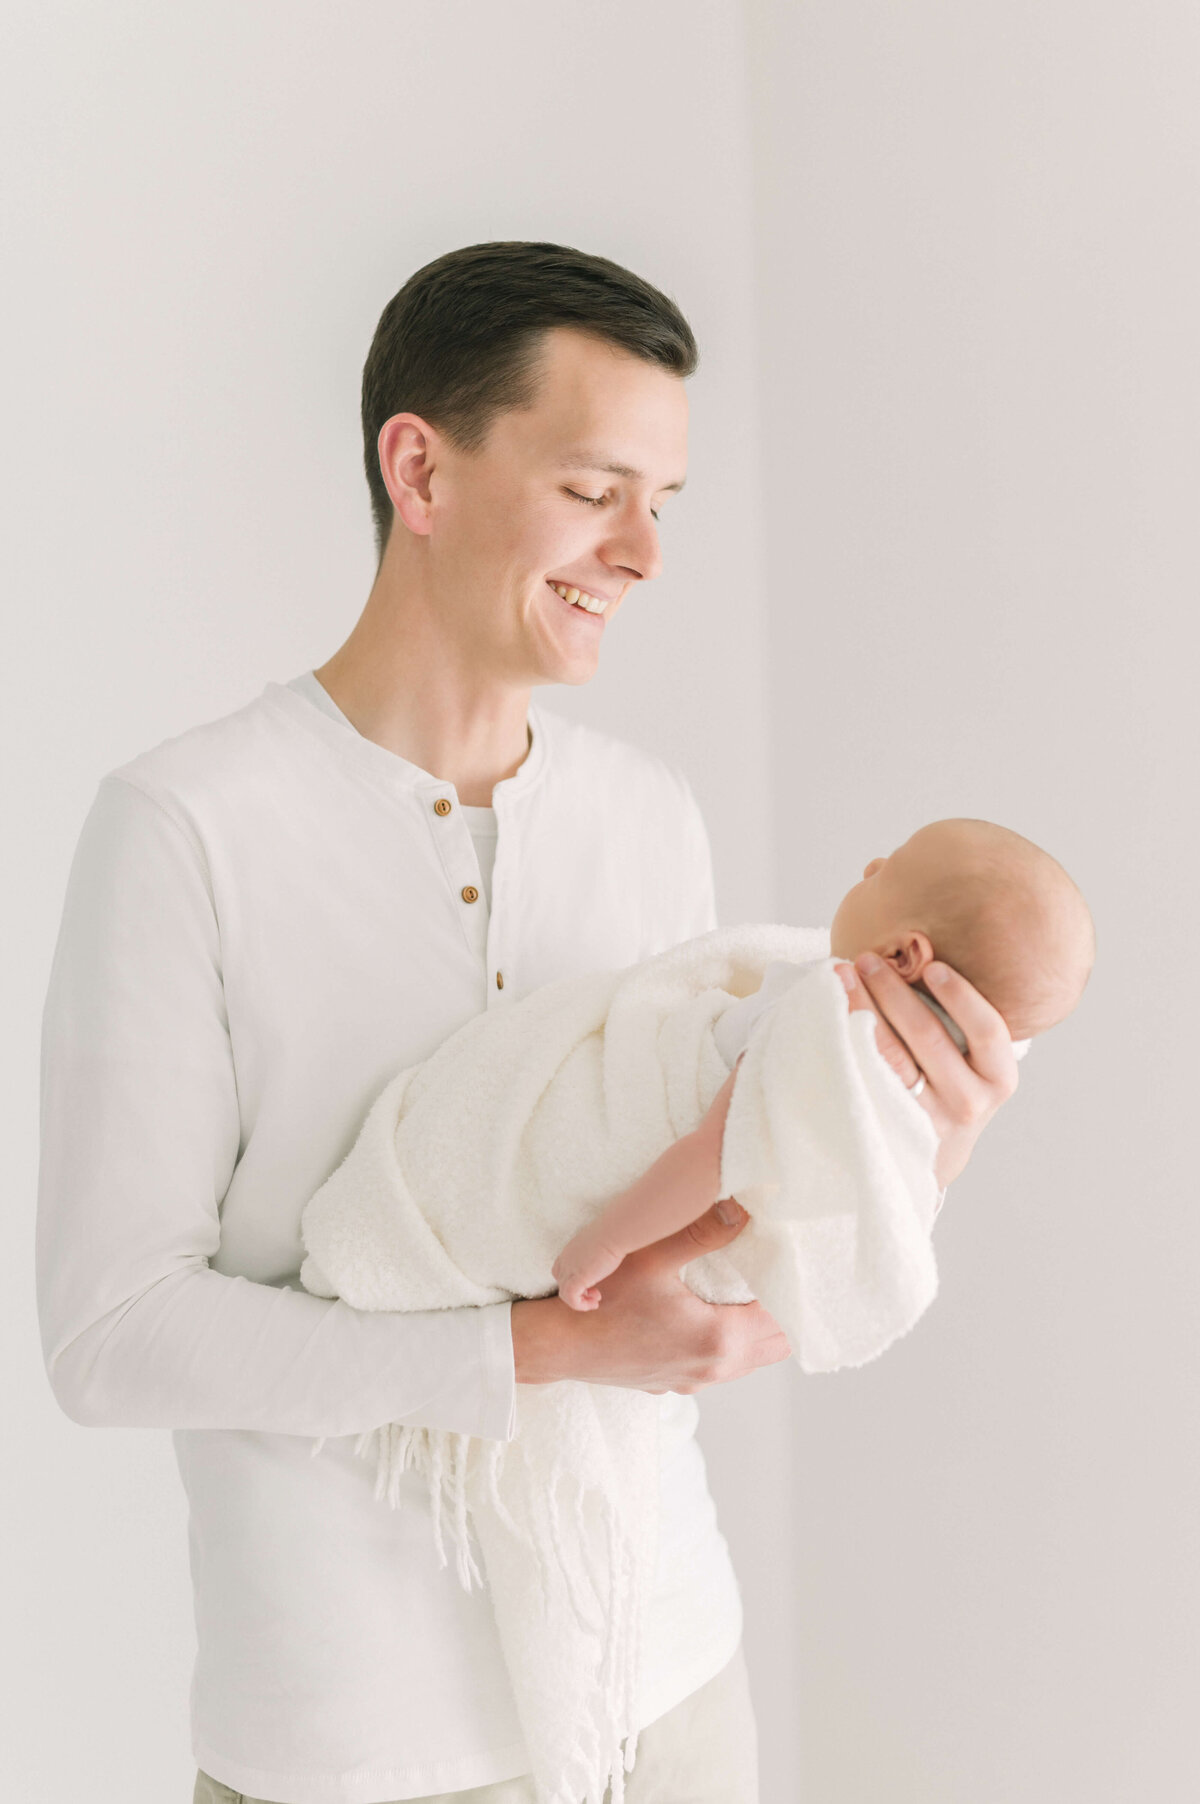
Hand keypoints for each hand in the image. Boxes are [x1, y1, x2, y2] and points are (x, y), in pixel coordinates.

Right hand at [513, 1200, 789, 1390]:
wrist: (558, 1346)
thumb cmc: (601, 1302)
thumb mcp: (650, 1257)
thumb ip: (700, 1232)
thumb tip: (742, 1208)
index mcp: (717, 1339)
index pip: (781, 1320)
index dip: (788, 1291)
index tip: (786, 1264)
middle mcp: (712, 1369)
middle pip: (774, 1345)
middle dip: (779, 1312)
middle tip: (772, 1275)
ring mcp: (692, 1381)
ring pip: (749, 1360)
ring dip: (754, 1331)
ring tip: (747, 1292)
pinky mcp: (674, 1385)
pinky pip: (720, 1368)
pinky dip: (729, 1346)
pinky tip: (711, 1316)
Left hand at [551, 1225, 624, 1310]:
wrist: (615, 1233)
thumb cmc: (614, 1233)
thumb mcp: (600, 1242)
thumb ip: (596, 1250)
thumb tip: (607, 1252)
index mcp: (570, 1250)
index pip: (560, 1269)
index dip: (573, 1280)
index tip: (592, 1283)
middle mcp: (566, 1259)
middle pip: (562, 1282)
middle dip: (578, 1291)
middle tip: (595, 1293)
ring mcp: (569, 1269)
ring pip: (564, 1293)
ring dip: (580, 1301)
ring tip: (595, 1301)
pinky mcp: (576, 1279)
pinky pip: (571, 1299)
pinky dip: (581, 1305)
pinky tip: (595, 1303)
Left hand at [833, 955, 1018, 1187]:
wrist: (935, 1152)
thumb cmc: (951, 1086)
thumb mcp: (975, 1062)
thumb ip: (961, 1022)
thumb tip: (920, 954)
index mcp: (998, 1078)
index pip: (987, 1030)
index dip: (961, 996)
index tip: (932, 965)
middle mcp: (970, 1102)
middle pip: (927, 1037)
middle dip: (894, 991)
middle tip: (867, 960)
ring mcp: (930, 1120)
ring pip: (891, 1057)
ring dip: (864, 1009)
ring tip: (842, 977)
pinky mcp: (894, 1128)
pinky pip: (868, 1079)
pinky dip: (849, 1043)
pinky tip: (833, 1016)